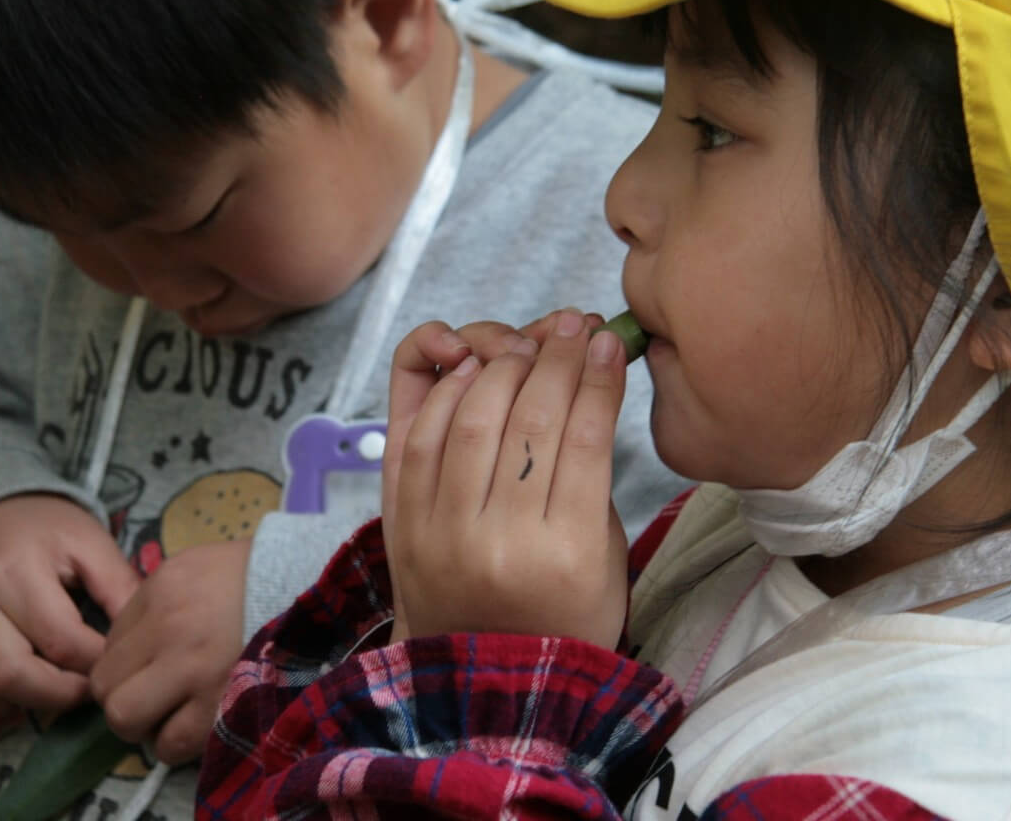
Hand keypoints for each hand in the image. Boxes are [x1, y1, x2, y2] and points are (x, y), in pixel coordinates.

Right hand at [0, 494, 140, 736]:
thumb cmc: (45, 530)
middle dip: (59, 695)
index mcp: (16, 571)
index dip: (96, 662)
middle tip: (90, 689)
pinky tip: (13, 707)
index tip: (121, 663)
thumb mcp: (89, 541)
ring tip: (51, 697)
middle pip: (9, 674)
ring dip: (12, 708)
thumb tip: (147, 635)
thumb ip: (120, 586)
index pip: (60, 639)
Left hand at [89, 538, 251, 765]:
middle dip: (124, 696)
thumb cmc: (253, 578)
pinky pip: (171, 744)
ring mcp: (195, 670)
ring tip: (172, 712)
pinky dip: (176, 740)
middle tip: (152, 695)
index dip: (125, 665)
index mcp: (161, 592)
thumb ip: (151, 605)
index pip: (107, 648)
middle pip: (106, 686)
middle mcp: (170, 630)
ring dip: (145, 723)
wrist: (313, 587)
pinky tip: (196, 722)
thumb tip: (124, 651)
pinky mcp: (221, 705)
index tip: (149, 667)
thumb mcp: (192, 569)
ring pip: (126, 719)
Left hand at [384, 309, 629, 649]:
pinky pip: (417, 438)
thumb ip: (593, 476)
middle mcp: (501, 541)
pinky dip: (443, 393)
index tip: (607, 342)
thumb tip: (587, 381)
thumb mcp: (607, 555)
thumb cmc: (564, 614)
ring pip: (471, 417)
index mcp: (568, 553)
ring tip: (524, 341)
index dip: (597, 378)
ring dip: (499, 363)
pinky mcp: (403, 526)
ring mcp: (443, 533)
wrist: (486, 682)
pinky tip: (470, 367)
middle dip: (554, 358)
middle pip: (530, 418)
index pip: (585, 437)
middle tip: (570, 327)